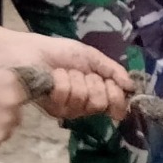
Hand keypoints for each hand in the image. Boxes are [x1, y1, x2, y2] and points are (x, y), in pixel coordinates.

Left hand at [7, 35, 131, 119]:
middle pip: (102, 104)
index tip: (114, 84)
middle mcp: (86, 105)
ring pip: (85, 101)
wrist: (29, 52)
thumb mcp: (91, 57)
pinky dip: (62, 81)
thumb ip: (113, 70)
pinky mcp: (54, 109)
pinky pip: (67, 98)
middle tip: (83, 73)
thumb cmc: (59, 52)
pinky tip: (53, 76)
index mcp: (97, 93)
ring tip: (64, 71)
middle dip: (94, 83)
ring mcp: (70, 109)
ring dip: (75, 80)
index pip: (117, 106)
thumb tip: (132, 86)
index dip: (117, 96)